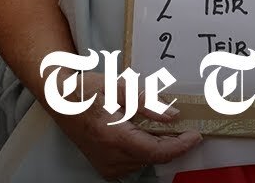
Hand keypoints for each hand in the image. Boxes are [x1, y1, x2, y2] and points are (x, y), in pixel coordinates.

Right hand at [48, 71, 199, 179]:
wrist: (58, 100)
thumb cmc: (86, 90)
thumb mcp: (119, 88)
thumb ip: (147, 103)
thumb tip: (172, 116)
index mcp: (114, 137)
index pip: (156, 151)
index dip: (180, 146)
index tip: (196, 135)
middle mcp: (110, 157)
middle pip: (153, 157)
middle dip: (174, 144)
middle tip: (187, 126)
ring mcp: (105, 164)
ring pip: (145, 161)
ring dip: (160, 146)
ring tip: (165, 126)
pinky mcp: (104, 165)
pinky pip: (134, 162)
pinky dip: (146, 150)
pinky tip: (149, 134)